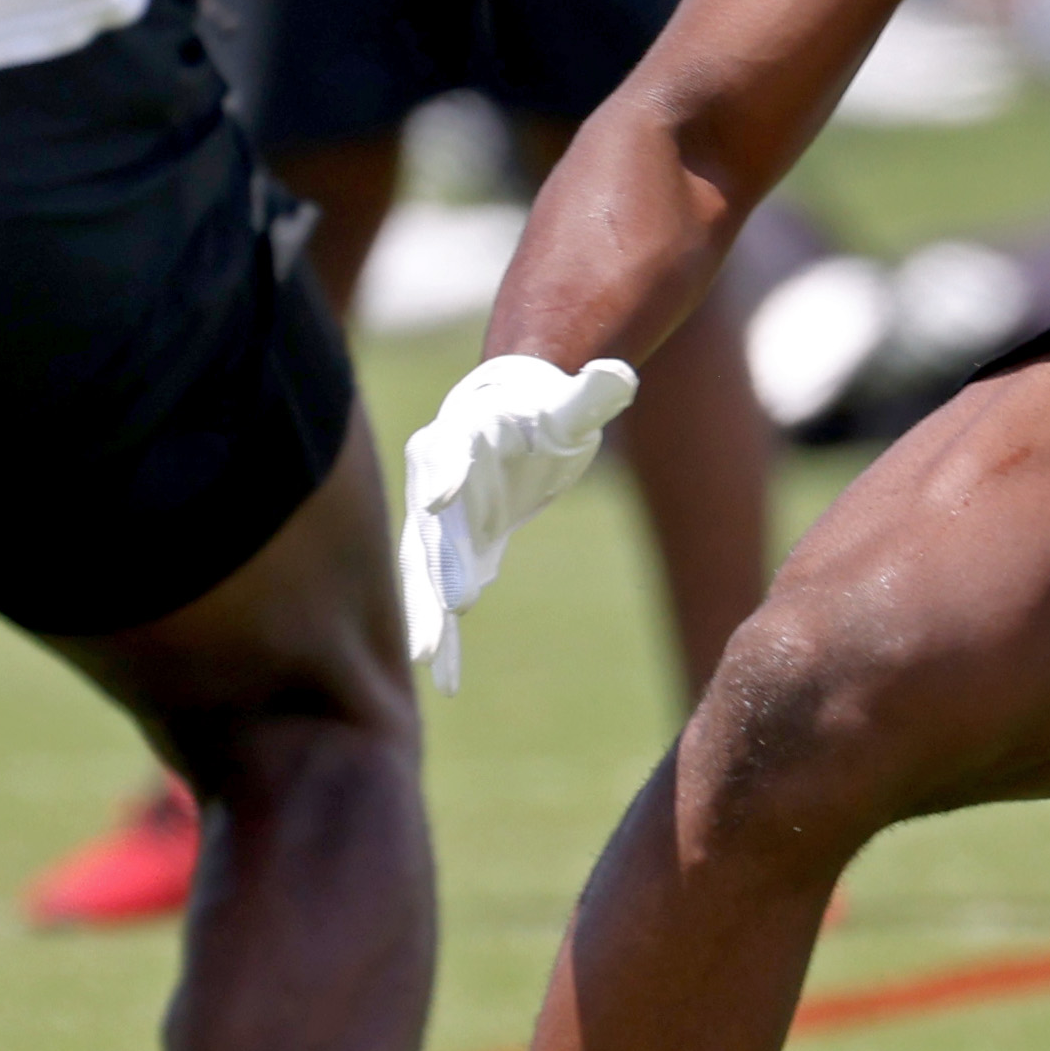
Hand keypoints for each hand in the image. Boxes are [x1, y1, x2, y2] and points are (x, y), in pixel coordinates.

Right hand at [395, 352, 640, 692]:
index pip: (447, 449)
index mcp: (464, 433)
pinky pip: (443, 597)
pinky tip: (446, 677)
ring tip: (430, 658)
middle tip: (446, 607)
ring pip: (427, 571)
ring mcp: (442, 524)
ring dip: (428, 613)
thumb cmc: (544, 409)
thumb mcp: (570, 405)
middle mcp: (438, 480)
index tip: (436, 500)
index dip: (443, 472)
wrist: (516, 424)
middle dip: (436, 566)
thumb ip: (591, 394)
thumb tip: (621, 373)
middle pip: (431, 525)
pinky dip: (446, 633)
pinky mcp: (454, 554)